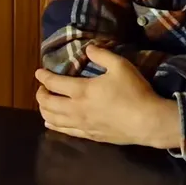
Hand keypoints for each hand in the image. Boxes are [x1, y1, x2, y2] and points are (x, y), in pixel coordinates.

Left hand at [35, 45, 180, 149]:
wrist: (147, 122)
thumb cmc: (134, 92)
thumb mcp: (121, 66)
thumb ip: (102, 55)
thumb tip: (88, 49)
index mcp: (81, 90)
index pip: (54, 83)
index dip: (43, 77)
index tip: (38, 72)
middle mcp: (76, 109)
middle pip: (48, 104)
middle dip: (41, 95)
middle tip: (41, 89)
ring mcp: (82, 124)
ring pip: (53, 120)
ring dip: (44, 111)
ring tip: (44, 105)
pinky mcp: (90, 135)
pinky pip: (65, 132)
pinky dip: (54, 126)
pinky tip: (51, 124)